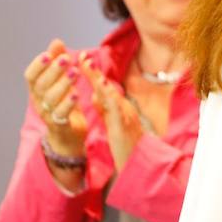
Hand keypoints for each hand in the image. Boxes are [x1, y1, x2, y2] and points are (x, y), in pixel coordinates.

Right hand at [24, 40, 85, 156]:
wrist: (67, 136)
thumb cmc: (63, 103)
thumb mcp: (60, 81)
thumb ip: (57, 61)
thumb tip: (56, 41)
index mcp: (36, 90)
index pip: (30, 76)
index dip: (37, 65)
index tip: (48, 54)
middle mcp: (38, 101)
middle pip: (41, 85)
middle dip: (53, 70)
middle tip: (66, 58)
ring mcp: (48, 114)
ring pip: (51, 99)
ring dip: (62, 84)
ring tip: (75, 72)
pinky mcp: (59, 125)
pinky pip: (61, 114)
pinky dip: (68, 104)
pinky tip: (76, 94)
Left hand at [82, 55, 143, 170]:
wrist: (138, 164)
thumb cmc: (126, 145)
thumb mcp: (113, 123)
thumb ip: (104, 108)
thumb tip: (95, 94)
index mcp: (120, 107)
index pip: (105, 88)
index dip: (94, 74)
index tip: (83, 59)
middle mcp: (124, 108)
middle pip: (107, 87)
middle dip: (95, 72)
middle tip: (83, 56)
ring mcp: (125, 116)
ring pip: (111, 94)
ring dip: (100, 79)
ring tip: (89, 66)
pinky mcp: (123, 127)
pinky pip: (115, 110)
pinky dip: (108, 97)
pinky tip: (101, 88)